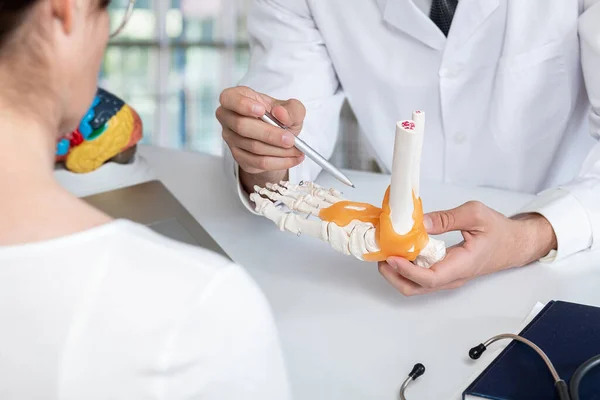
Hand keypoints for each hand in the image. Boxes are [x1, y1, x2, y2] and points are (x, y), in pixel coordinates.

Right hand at [216, 86, 305, 192]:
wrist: (279, 138)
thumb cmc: (280, 117)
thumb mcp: (291, 109)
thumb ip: (291, 109)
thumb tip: (281, 114)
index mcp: (236, 98)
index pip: (229, 99)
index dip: (243, 104)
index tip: (262, 110)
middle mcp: (228, 118)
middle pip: (242, 126)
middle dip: (269, 134)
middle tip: (290, 139)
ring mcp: (231, 138)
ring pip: (253, 147)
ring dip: (278, 150)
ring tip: (297, 150)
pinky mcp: (238, 156)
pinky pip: (258, 162)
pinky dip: (279, 162)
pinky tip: (293, 159)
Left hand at [378, 201, 557, 295]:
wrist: (514, 244)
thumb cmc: (500, 231)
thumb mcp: (475, 215)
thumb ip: (446, 218)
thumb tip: (420, 223)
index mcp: (462, 265)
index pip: (430, 278)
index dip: (408, 270)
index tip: (392, 257)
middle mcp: (452, 277)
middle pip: (416, 288)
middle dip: (394, 275)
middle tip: (381, 255)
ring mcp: (447, 277)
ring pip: (416, 285)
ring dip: (397, 273)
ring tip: (386, 252)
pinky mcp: (444, 273)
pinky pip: (421, 276)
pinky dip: (406, 267)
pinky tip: (399, 251)